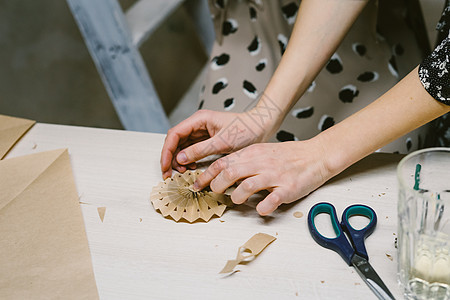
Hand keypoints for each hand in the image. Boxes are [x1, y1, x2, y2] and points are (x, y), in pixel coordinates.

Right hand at [160, 108, 277, 178]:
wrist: (262, 127)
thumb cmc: (246, 129)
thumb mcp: (222, 142)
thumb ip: (199, 150)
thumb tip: (179, 158)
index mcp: (199, 119)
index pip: (174, 134)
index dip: (167, 151)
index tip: (165, 167)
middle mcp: (198, 124)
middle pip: (175, 140)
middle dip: (170, 158)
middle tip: (169, 174)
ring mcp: (202, 132)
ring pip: (182, 146)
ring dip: (179, 160)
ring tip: (182, 173)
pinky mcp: (208, 140)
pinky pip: (192, 150)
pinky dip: (189, 160)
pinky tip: (191, 168)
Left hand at [192, 138, 330, 215]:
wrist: (315, 155)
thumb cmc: (288, 155)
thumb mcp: (262, 151)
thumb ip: (243, 160)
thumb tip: (222, 171)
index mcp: (253, 154)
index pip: (222, 162)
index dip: (206, 175)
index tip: (197, 184)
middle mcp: (261, 163)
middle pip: (230, 173)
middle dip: (217, 186)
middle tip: (216, 193)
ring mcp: (274, 176)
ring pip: (246, 187)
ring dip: (237, 197)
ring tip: (237, 200)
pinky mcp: (287, 189)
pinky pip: (271, 201)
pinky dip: (262, 208)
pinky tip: (261, 208)